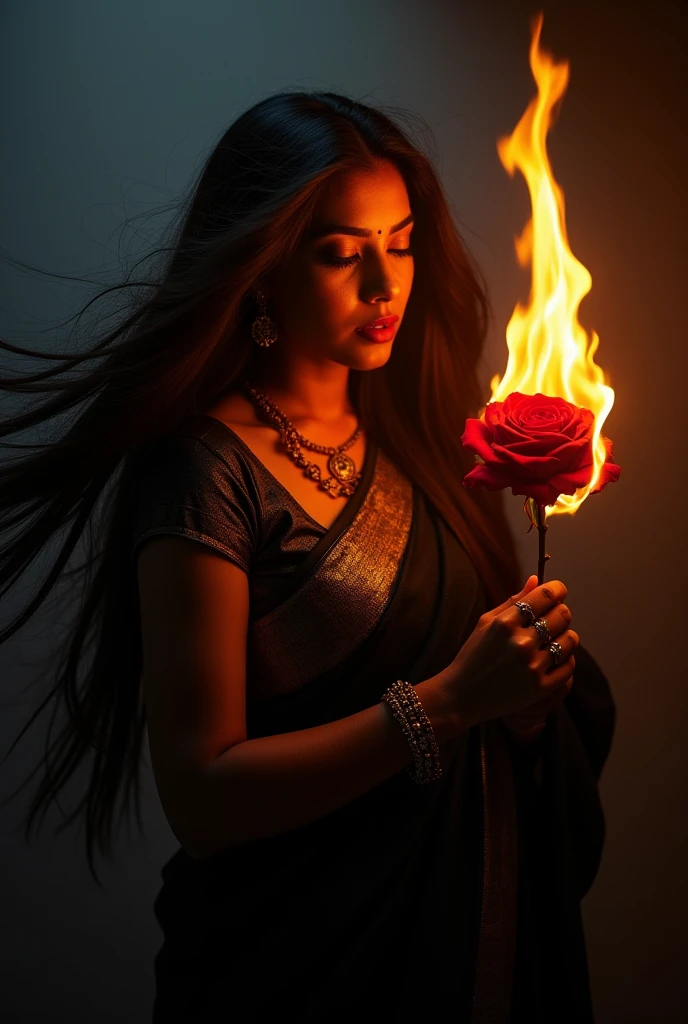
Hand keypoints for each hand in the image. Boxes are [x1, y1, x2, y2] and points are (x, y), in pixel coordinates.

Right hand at [434, 575, 578, 729]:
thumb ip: (512, 601)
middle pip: (562, 615)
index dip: (557, 589)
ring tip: (554, 640)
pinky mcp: (540, 688)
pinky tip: (554, 659)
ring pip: (570, 640)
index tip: (558, 591)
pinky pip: (569, 666)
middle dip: (561, 612)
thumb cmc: (473, 655)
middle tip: (554, 617)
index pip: (544, 596)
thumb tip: (536, 579)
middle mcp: (520, 643)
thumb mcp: (486, 623)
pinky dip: (566, 660)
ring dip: (566, 636)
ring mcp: (531, 667)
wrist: (462, 695)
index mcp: (505, 623)